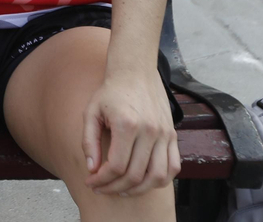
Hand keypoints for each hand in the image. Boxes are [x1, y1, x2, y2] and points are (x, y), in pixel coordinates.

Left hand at [82, 69, 179, 195]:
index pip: (116, 166)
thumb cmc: (110, 92)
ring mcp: (164, 134)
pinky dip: (160, 180)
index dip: (101, 180)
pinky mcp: (172, 135)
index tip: (90, 181)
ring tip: (122, 189)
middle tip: (102, 188)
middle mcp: (150, 131)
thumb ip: (89, 142)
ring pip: (158, 177)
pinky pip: (173, 167)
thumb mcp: (91, 112)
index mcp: (127, 124)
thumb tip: (92, 169)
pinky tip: (144, 181)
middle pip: (136, 175)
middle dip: (115, 187)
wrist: (135, 72)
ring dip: (139, 189)